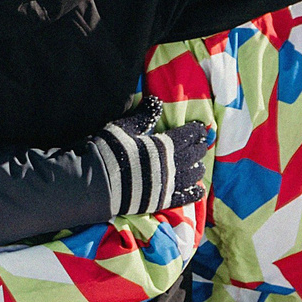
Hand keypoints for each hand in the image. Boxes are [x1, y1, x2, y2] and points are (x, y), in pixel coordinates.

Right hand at [89, 106, 215, 217]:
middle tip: (203, 144)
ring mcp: (168, 184)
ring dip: (198, 168)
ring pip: (192, 176)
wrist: (99, 183)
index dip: (195, 131)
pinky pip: (184, 197)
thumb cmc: (110, 151)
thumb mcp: (124, 128)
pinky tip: (199, 190)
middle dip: (199, 148)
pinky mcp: (162, 201)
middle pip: (192, 155)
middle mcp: (171, 165)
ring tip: (200, 165)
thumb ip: (143, 116)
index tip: (201, 128)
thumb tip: (156, 101)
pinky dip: (194, 193)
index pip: (186, 135)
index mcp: (163, 145)